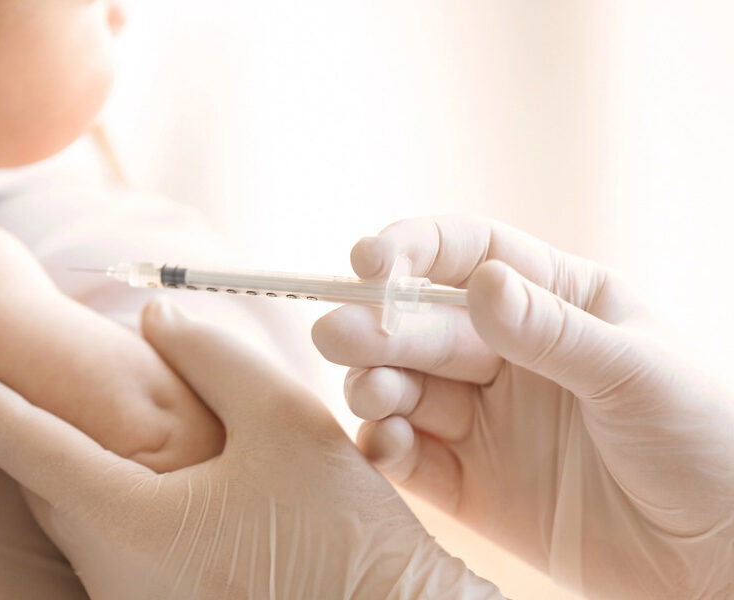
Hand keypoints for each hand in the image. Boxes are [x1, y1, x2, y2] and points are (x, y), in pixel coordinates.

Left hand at [0, 299, 501, 599]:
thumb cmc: (343, 538)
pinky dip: (106, 491)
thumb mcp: (286, 423)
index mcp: (128, 518)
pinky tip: (152, 470)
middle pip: (38, 473)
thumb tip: (154, 317)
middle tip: (2, 356)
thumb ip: (213, 356)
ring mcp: (131, 599)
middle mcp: (111, 569)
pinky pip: (108, 538)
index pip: (18, 436)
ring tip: (82, 403)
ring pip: (72, 507)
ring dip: (66, 452)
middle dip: (15, 414)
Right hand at [313, 216, 733, 598]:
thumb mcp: (638, 373)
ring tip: (373, 394)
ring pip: (403, 386)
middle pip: (423, 324)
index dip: (414, 250)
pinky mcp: (471, 483)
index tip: (370, 260)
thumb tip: (481, 283)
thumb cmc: (708, 442)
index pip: (470, 256)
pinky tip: (388, 443)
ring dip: (374, 383)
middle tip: (339, 335)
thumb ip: (553, 331)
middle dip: (377, 324)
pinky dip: (386, 446)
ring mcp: (486, 419)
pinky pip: (409, 456)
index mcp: (557, 303)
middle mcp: (510, 355)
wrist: (721, 556)